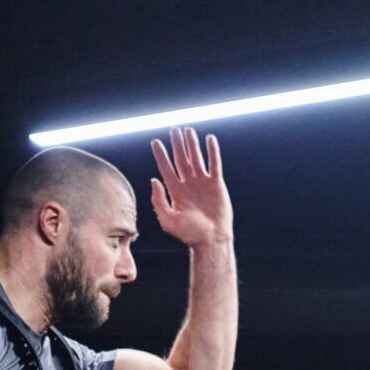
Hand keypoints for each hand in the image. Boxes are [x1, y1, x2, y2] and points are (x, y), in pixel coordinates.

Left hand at [148, 126, 229, 248]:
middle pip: (180, 160)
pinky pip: (214, 164)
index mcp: (175, 192)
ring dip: (192, 144)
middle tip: (173, 129)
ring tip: (188, 130)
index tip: (155, 142)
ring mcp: (202, 183)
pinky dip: (212, 151)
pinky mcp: (216, 183)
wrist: (211, 239)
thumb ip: (159, 201)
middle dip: (176, 145)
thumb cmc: (190, 234)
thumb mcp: (168, 221)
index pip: (166, 169)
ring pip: (196, 158)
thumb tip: (153, 180)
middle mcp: (188, 184)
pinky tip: (209, 139)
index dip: (161, 155)